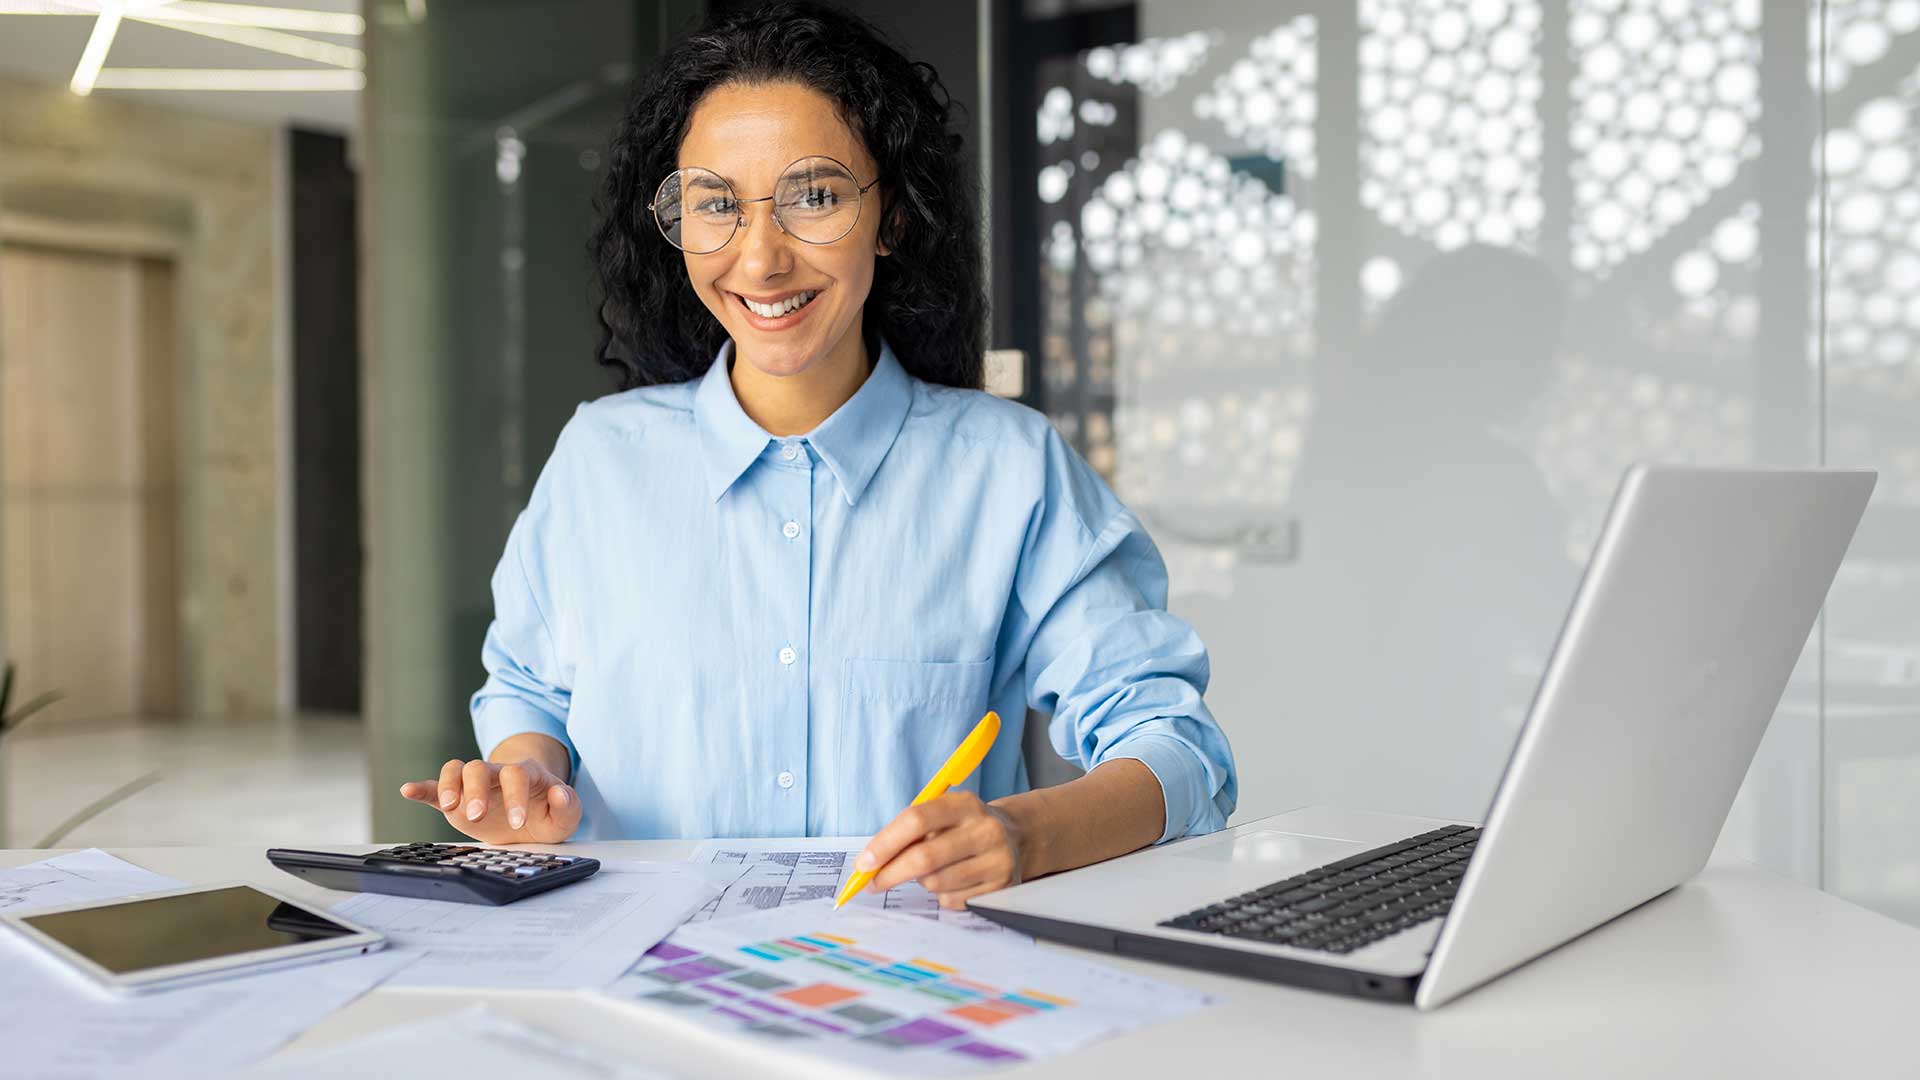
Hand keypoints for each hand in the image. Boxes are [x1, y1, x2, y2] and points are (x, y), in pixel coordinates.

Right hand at [398, 757, 581, 844]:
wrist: (533, 818)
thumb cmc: (549, 813)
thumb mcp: (566, 816)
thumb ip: (568, 805)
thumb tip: (560, 792)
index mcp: (526, 775)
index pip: (518, 776)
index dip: (516, 796)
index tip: (517, 822)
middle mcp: (497, 774)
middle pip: (481, 767)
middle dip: (476, 790)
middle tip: (477, 816)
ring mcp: (475, 785)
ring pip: (457, 769)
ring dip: (450, 786)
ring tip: (451, 807)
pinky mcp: (457, 800)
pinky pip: (435, 788)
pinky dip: (422, 788)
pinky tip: (408, 790)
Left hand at [858, 790, 1026, 908]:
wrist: (1016, 838)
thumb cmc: (964, 826)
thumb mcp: (944, 814)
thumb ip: (911, 831)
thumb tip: (872, 862)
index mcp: (965, 804)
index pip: (917, 819)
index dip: (885, 843)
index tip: (864, 862)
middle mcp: (985, 830)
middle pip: (924, 858)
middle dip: (891, 873)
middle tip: (874, 882)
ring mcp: (996, 860)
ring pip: (935, 883)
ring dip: (921, 882)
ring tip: (931, 870)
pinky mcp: (1001, 887)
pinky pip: (952, 900)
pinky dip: (942, 895)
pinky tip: (954, 881)